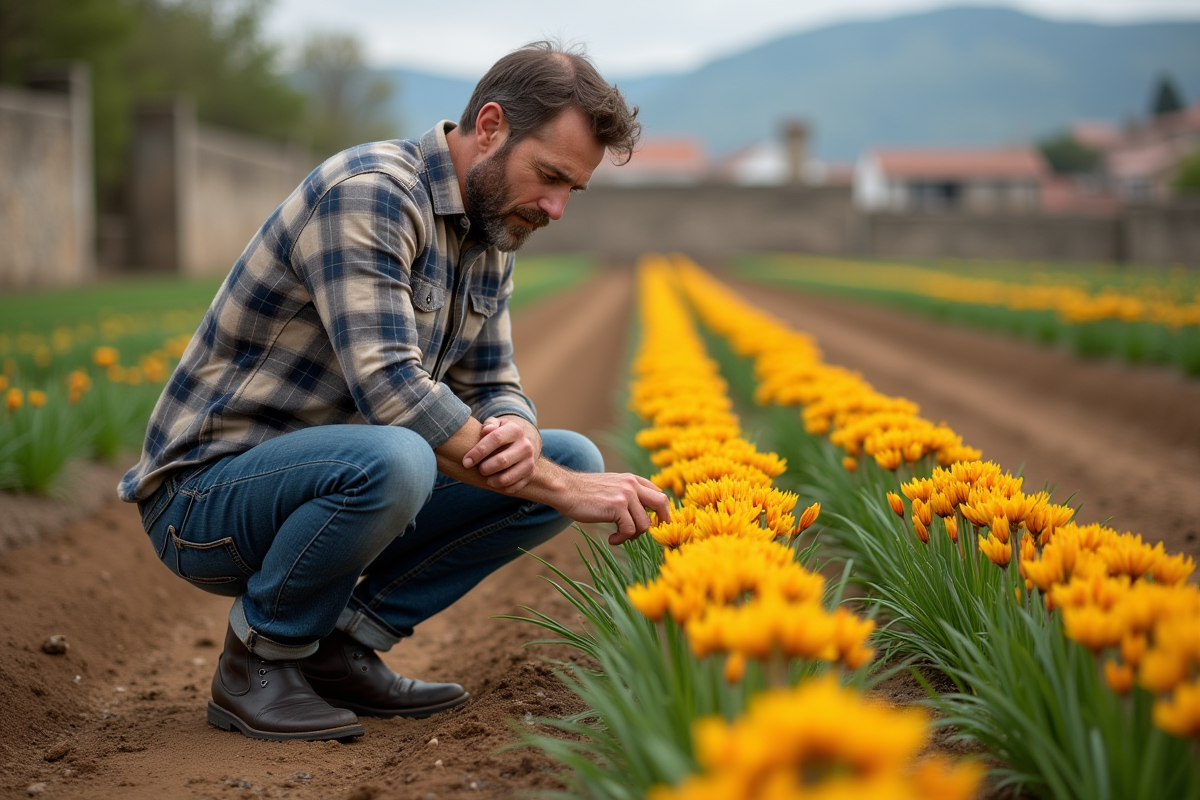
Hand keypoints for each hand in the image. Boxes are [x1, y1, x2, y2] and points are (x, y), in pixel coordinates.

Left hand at [462, 416, 541, 492]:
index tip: (466, 462)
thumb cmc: (504, 432)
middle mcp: (525, 446)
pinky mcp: (530, 475)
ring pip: (507, 478)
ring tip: (486, 478)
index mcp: (515, 430)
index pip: (496, 439)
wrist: (527, 440)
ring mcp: (529, 462)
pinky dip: (501, 488)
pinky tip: (496, 481)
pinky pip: (513, 487)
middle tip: (478, 469)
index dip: (479, 451)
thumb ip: (489, 424)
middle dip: (484, 468)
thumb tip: (486, 431)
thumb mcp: (498, 424)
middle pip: (501, 461)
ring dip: (492, 481)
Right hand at [555, 471, 670, 545]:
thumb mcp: (611, 486)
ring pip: (645, 523)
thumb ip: (627, 493)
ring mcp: (625, 495)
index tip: (653, 523)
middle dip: (662, 521)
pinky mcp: (617, 507)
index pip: (658, 493)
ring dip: (634, 535)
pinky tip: (612, 539)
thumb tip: (643, 512)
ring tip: (620, 536)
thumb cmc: (585, 493)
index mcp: (632, 479)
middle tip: (653, 533)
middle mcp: (632, 485)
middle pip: (662, 502)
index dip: (660, 510)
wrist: (566, 490)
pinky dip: (622, 538)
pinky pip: (630, 530)